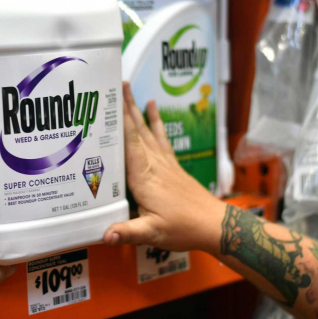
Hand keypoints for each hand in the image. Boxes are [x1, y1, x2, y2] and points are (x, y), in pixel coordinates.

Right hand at [103, 83, 220, 252]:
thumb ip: (127, 232)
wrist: (213, 225)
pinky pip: (160, 137)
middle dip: (126, 107)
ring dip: (137, 109)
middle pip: (138, 131)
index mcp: (145, 177)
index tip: (111, 102)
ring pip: (147, 131)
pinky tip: (152, 108)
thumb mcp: (152, 234)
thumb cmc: (183, 228)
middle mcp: (154, 165)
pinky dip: (155, 121)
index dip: (121, 122)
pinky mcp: (171, 165)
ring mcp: (164, 163)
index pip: (130, 144)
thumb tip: (104, 234)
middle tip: (116, 84)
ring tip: (129, 89)